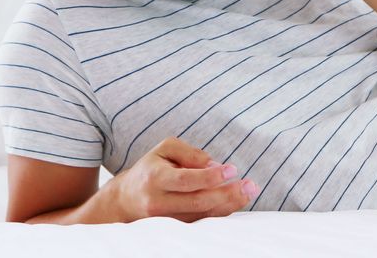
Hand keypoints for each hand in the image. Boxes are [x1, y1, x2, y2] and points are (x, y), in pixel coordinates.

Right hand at [104, 137, 258, 222]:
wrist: (126, 199)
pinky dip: (220, 212)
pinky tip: (236, 202)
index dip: (211, 176)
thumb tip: (215, 166)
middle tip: (250, 184)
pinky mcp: (173, 228)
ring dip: (229, 204)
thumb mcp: (165, 149)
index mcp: (155, 178)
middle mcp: (159, 201)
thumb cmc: (151, 168)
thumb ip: (191, 153)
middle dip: (227, 194)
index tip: (233, 169)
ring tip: (249, 192)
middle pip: (198, 201)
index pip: (186, 180)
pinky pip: (201, 222)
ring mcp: (166, 219)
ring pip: (202, 215)